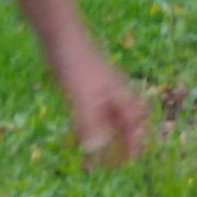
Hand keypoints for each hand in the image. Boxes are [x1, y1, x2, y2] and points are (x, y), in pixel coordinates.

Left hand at [60, 55, 148, 169]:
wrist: (61, 37)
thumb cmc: (76, 67)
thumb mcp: (83, 98)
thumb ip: (90, 124)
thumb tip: (94, 150)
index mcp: (120, 95)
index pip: (135, 122)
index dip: (135, 141)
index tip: (131, 159)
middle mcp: (114, 92)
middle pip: (128, 118)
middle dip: (127, 137)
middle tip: (121, 156)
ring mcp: (100, 88)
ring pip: (111, 114)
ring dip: (109, 132)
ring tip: (101, 149)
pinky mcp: (86, 85)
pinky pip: (95, 109)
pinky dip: (93, 123)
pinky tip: (82, 131)